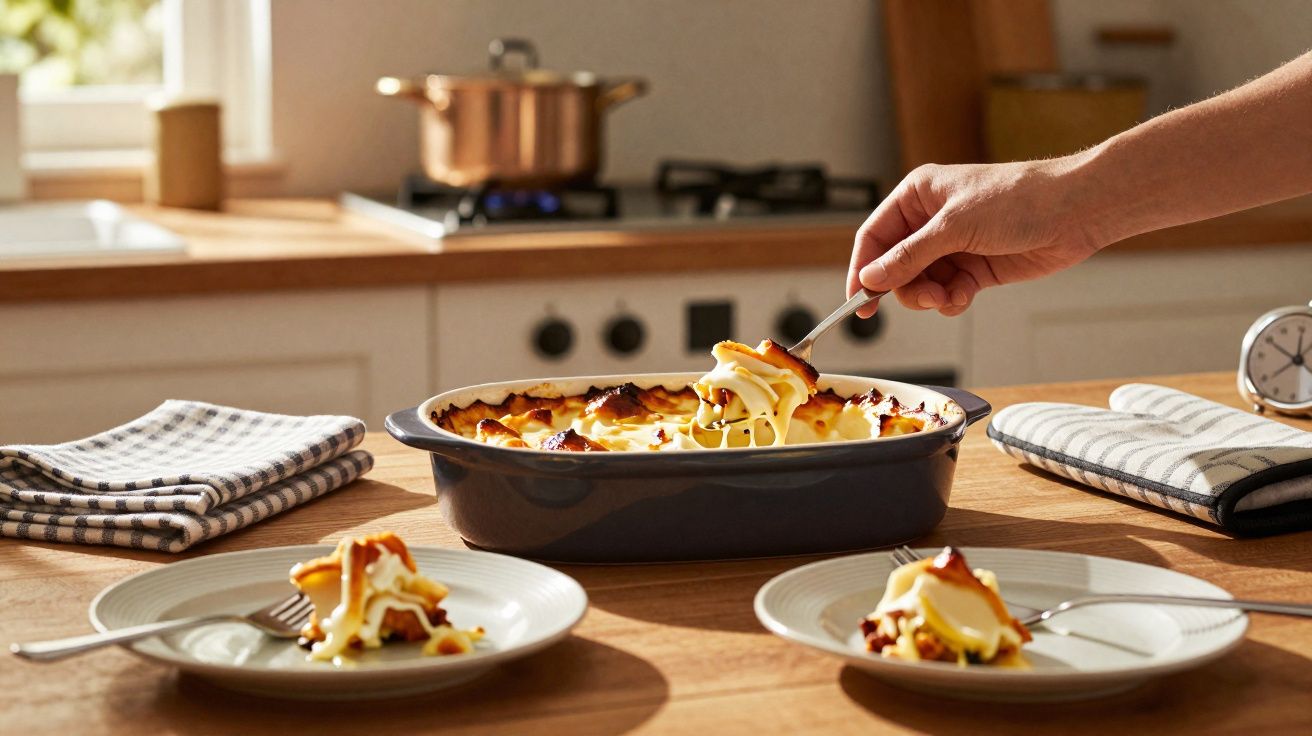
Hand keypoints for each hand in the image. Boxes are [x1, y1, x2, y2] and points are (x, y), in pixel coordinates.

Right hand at [846, 159, 1106, 316]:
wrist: (1075, 212)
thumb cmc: (1019, 199)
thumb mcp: (955, 226)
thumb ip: (909, 256)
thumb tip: (870, 279)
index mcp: (918, 196)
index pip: (874, 237)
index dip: (863, 269)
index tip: (858, 302)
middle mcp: (930, 221)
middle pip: (894, 267)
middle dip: (906, 288)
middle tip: (925, 299)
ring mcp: (953, 246)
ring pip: (919, 284)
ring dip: (930, 297)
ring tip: (950, 296)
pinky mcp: (974, 268)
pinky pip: (946, 292)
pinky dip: (951, 300)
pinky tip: (965, 296)